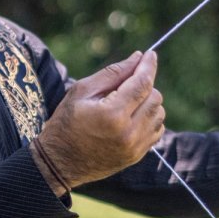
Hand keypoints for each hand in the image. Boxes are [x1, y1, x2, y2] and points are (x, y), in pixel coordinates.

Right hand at [32, 51, 164, 192]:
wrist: (59, 163)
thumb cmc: (66, 122)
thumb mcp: (82, 91)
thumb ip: (112, 73)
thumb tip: (137, 57)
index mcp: (112, 114)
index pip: (142, 83)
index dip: (148, 66)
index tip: (150, 54)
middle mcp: (129, 132)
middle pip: (155, 97)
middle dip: (144, 85)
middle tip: (125, 84)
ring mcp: (135, 147)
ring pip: (159, 114)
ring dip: (148, 102)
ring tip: (126, 103)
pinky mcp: (137, 155)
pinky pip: (157, 130)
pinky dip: (149, 119)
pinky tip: (131, 118)